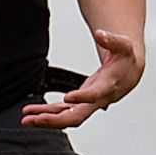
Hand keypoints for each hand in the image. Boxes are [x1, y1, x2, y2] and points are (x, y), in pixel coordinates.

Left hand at [21, 29, 143, 128]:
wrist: (129, 72)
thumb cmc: (126, 58)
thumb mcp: (123, 45)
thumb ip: (112, 40)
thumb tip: (100, 34)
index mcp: (109, 85)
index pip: (96, 94)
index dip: (83, 97)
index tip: (67, 97)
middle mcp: (98, 99)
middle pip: (77, 116)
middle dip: (56, 119)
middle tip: (35, 119)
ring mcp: (88, 104)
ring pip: (67, 117)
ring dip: (46, 119)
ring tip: (26, 119)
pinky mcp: (80, 102)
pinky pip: (63, 111)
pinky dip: (48, 113)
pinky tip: (33, 114)